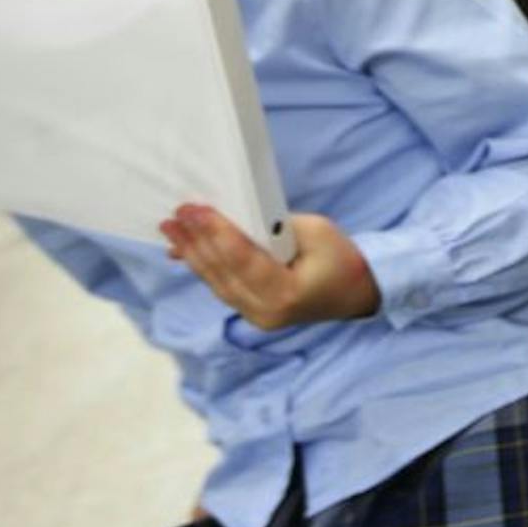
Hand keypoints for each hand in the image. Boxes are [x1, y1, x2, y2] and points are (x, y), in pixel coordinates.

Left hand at [161, 206, 379, 329]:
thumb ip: (274, 226)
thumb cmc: (341, 258)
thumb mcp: (316, 231)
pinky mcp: (251, 312)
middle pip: (222, 273)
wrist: (356, 294)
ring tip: (171, 227)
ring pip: (216, 282)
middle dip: (196, 240)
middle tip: (176, 213)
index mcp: (287, 293)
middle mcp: (266, 312)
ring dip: (192, 253)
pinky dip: (203, 265)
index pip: (244, 260)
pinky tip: (182, 249)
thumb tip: (233, 216)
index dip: (217, 232)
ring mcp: (256, 317)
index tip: (195, 209)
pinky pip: (222, 287)